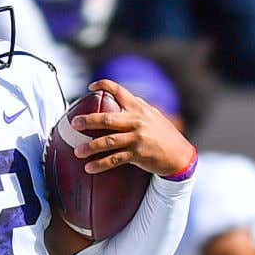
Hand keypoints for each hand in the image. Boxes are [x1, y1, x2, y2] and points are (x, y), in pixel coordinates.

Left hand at [70, 78, 196, 177]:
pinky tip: (89, 168)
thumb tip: (119, 101)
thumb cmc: (163, 134)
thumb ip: (136, 109)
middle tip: (74, 123)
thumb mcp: (152, 116)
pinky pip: (115, 159)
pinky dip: (101, 164)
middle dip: (88, 121)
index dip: (105, 86)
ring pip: (108, 141)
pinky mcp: (138, 154)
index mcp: (139, 108)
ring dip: (91, 147)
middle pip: (108, 119)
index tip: (91, 86)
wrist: (179, 154)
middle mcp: (137, 121)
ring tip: (77, 151)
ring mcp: (137, 138)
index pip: (121, 92)